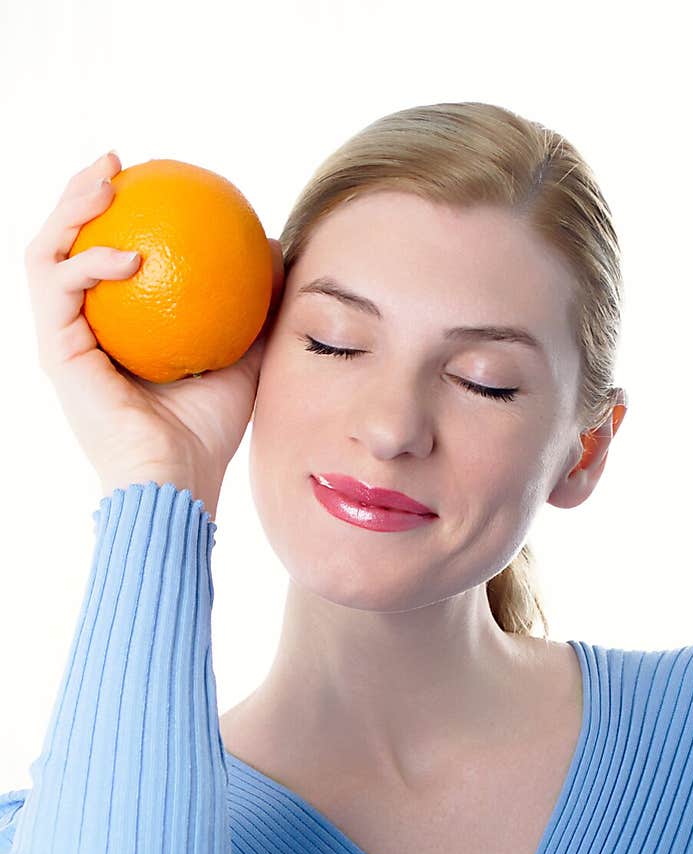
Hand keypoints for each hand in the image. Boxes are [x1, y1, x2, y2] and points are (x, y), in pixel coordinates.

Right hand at [24, 150, 285, 510]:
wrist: (179, 481)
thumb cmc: (209, 432)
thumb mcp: (244, 356)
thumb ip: (254, 306)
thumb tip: (275, 248)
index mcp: (114, 329)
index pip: (102, 257)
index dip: (113, 213)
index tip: (147, 178)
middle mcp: (81, 330)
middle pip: (64, 244)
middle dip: (80, 193)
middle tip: (113, 162)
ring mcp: (64, 341)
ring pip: (45, 254)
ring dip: (69, 210)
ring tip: (104, 181)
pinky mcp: (56, 354)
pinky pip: (59, 289)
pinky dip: (88, 263)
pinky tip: (127, 252)